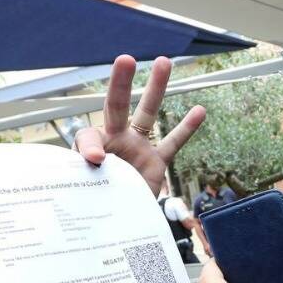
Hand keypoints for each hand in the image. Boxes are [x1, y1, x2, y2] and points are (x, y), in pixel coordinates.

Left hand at [75, 56, 206, 194]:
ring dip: (156, 88)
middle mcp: (115, 141)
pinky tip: (199, 110)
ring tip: (164, 62)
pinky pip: (173, 143)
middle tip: (125, 59)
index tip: (94, 160)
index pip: (88, 137)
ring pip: (148, 113)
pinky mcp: (156, 163)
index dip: (90, 146)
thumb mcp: (82, 191)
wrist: (113, 222)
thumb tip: (95, 160)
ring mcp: (138, 149)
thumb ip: (84, 175)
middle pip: (117, 105)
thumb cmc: (91, 205)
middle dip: (120, 82)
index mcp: (91, 147)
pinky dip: (185, 129)